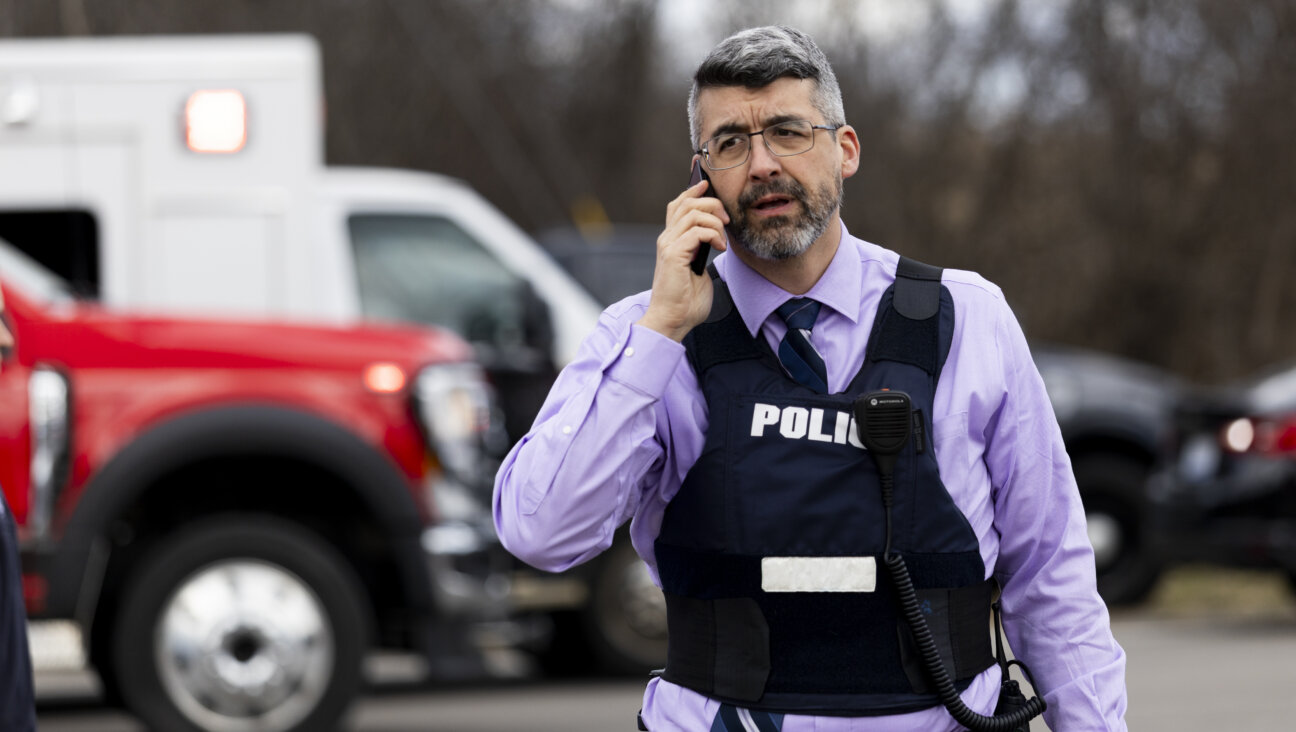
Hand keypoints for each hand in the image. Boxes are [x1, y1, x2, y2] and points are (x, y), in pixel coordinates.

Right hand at [636, 178, 729, 341]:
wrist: (672, 320)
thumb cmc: (686, 300)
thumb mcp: (698, 268)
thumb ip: (702, 250)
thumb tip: (716, 237)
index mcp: (671, 240)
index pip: (678, 204)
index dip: (692, 190)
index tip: (706, 183)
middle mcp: (666, 239)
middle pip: (686, 202)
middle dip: (711, 204)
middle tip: (726, 220)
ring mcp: (668, 245)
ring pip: (692, 213)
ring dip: (714, 221)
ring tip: (723, 238)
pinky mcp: (674, 255)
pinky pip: (696, 231)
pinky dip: (712, 234)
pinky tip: (719, 247)